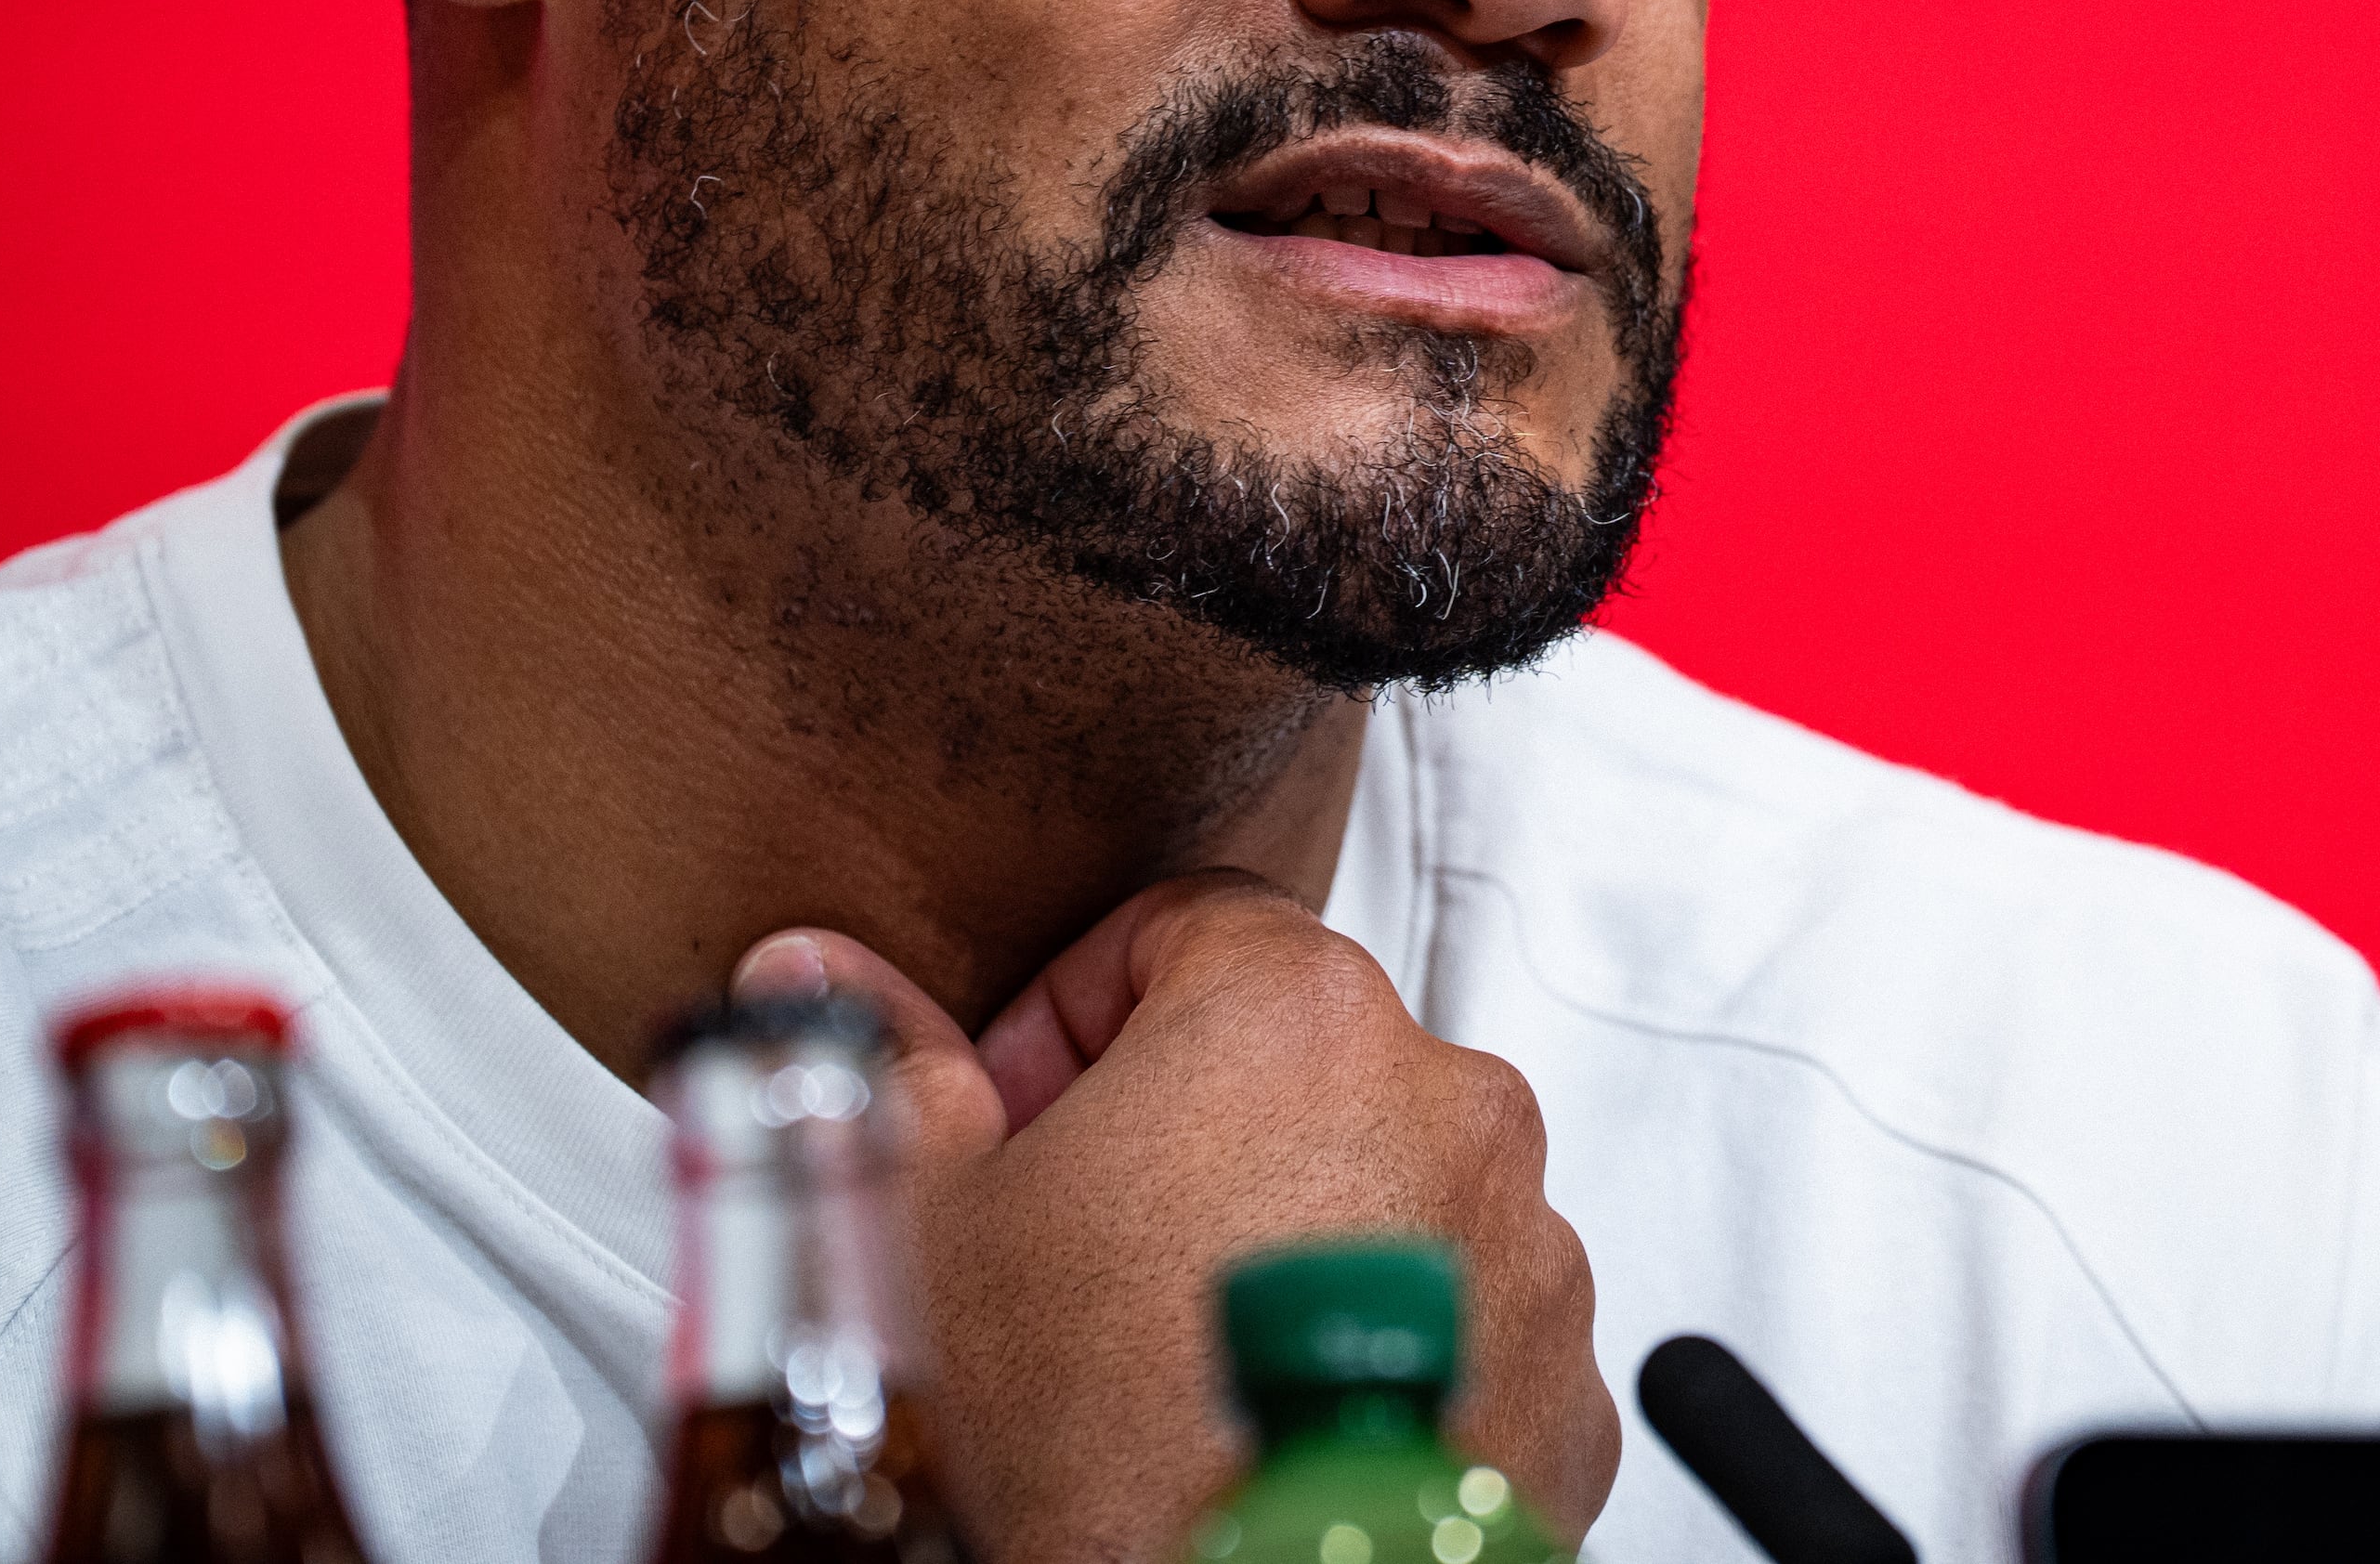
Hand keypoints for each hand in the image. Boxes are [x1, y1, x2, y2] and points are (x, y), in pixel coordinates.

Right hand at [745, 875, 1617, 1563]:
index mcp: (1301, 1020)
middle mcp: (1451, 1111)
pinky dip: (1385, 1359)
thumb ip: (882, 1073)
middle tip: (1080, 1251)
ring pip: (1395, 1192)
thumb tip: (816, 979)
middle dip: (1186, 1134)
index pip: (1187, 928)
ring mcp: (1526, 1252)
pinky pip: (1469, 1328)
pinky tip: (1268, 1422)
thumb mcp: (924, 1236)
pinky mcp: (1563, 1388)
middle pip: (1300, 1064)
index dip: (1073, 1016)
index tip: (1020, 1114)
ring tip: (1173, 1357)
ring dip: (1297, 1242)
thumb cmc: (1070, 1450)